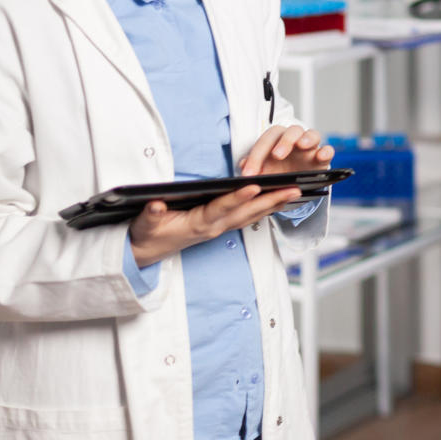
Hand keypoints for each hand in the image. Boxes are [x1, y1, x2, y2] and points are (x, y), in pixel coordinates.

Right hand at [129, 184, 304, 265]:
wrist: (147, 253)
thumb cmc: (148, 235)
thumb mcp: (145, 224)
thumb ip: (151, 215)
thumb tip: (156, 205)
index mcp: (198, 224)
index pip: (222, 208)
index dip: (238, 197)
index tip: (255, 186)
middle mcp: (214, 227)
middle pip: (247, 212)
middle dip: (271, 200)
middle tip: (294, 189)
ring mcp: (220, 229)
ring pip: (252, 216)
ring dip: (274, 205)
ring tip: (296, 193)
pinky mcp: (221, 228)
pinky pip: (248, 218)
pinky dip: (265, 209)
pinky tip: (279, 201)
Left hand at [239, 124, 334, 176]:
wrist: (293, 185)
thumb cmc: (277, 173)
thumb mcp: (263, 172)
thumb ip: (253, 168)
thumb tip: (243, 165)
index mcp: (276, 140)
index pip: (266, 140)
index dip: (256, 156)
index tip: (249, 174)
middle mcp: (294, 140)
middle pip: (290, 131)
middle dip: (284, 141)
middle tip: (276, 156)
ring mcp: (310, 148)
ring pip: (311, 134)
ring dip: (307, 138)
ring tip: (302, 145)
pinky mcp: (322, 158)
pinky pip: (328, 150)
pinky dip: (326, 151)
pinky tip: (321, 156)